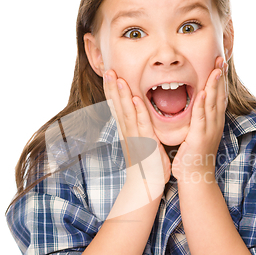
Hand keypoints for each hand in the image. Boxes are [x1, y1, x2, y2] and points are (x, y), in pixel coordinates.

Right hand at [103, 70, 170, 192]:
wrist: (147, 186)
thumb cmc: (148, 165)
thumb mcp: (143, 142)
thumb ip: (141, 128)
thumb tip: (140, 116)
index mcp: (127, 131)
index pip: (117, 106)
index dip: (113, 90)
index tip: (109, 73)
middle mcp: (128, 132)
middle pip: (117, 106)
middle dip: (112, 87)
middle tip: (107, 69)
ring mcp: (135, 138)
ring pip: (126, 112)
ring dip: (121, 94)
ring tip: (116, 77)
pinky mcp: (145, 144)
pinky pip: (141, 125)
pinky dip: (138, 111)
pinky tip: (134, 99)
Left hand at [171, 57, 227, 184]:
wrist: (195, 177)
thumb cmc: (193, 156)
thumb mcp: (197, 134)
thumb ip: (197, 120)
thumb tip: (194, 106)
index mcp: (213, 122)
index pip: (217, 96)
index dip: (219, 80)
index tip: (219, 63)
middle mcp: (214, 124)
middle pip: (219, 95)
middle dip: (220, 76)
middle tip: (221, 58)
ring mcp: (209, 130)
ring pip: (213, 103)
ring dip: (214, 85)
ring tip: (216, 68)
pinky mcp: (200, 138)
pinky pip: (201, 118)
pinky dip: (202, 104)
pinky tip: (202, 92)